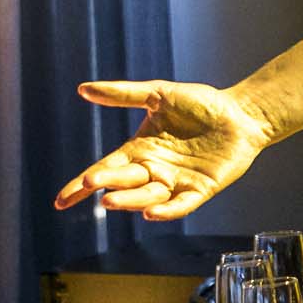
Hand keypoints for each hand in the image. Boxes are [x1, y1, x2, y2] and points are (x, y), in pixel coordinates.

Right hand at [56, 79, 271, 219]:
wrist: (240, 113)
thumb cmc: (200, 104)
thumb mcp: (158, 94)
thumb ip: (122, 94)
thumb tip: (83, 89)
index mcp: (139, 150)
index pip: (105, 170)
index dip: (82, 186)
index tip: (61, 200)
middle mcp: (154, 170)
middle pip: (123, 183)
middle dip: (107, 185)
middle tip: (91, 184)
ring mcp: (177, 182)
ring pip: (147, 197)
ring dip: (129, 201)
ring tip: (111, 201)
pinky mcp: (200, 190)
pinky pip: (181, 205)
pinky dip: (166, 211)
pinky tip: (151, 214)